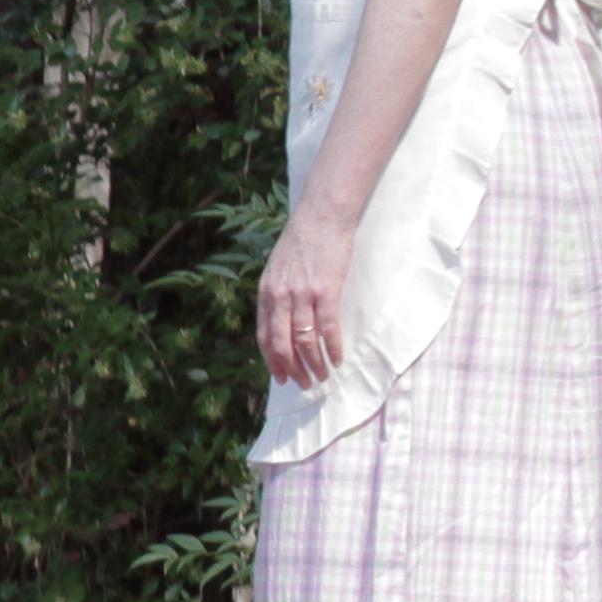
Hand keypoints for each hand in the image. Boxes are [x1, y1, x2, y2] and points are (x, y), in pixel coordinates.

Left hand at [259, 208, 354, 386]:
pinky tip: (338, 359)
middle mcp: (280, 296)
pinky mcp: (326, 290)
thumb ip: (277, 294)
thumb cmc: (302, 242)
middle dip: (293, 369)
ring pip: (304, 340)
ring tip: (323, 377)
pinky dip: (332, 348)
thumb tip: (281, 320)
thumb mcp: (278, 268)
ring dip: (314, 364)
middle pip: (282, 344)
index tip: (281, 378)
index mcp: (266, 293)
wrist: (321, 216)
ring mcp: (302, 294)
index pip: (264, 336)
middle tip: (304, 385)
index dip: (272, 360)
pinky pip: (327, 328)